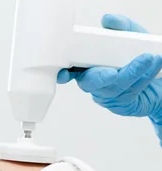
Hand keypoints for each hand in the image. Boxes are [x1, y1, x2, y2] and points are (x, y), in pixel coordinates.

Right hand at [58, 15, 161, 141]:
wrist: (159, 79)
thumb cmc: (140, 56)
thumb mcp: (132, 36)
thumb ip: (121, 26)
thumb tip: (108, 20)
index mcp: (89, 66)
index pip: (71, 71)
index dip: (66, 73)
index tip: (64, 74)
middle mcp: (95, 83)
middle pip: (92, 82)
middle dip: (102, 77)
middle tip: (112, 73)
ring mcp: (108, 95)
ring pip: (115, 87)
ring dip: (132, 73)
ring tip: (147, 59)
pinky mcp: (123, 105)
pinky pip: (131, 93)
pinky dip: (144, 78)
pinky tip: (154, 64)